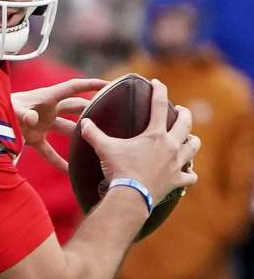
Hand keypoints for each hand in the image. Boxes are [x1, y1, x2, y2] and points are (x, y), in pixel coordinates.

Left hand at [12, 78, 107, 170]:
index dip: (90, 85)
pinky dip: (59, 161)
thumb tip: (33, 120)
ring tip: (98, 143)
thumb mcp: (11, 109)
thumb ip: (23, 113)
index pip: (73, 87)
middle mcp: (47, 109)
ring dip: (79, 136)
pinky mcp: (34, 139)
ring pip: (67, 129)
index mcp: (46, 97)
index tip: (110, 84)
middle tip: (114, 113)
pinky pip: (50, 152)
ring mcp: (43, 124)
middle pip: (75, 107)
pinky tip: (71, 172)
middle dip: (92, 109)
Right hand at [79, 79, 200, 201]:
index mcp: (155, 134)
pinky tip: (187, 172)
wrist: (131, 195)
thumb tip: (84, 122)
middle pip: (186, 124)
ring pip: (193, 147)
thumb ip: (93, 133)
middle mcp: (170, 145)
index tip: (157, 82)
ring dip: (192, 141)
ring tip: (188, 139)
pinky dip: (190, 173)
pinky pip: (191, 176)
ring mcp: (177, 163)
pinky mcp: (177, 180)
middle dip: (185, 114)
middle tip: (181, 111)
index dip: (159, 91)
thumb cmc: (119, 170)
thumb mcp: (104, 149)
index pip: (159, 105)